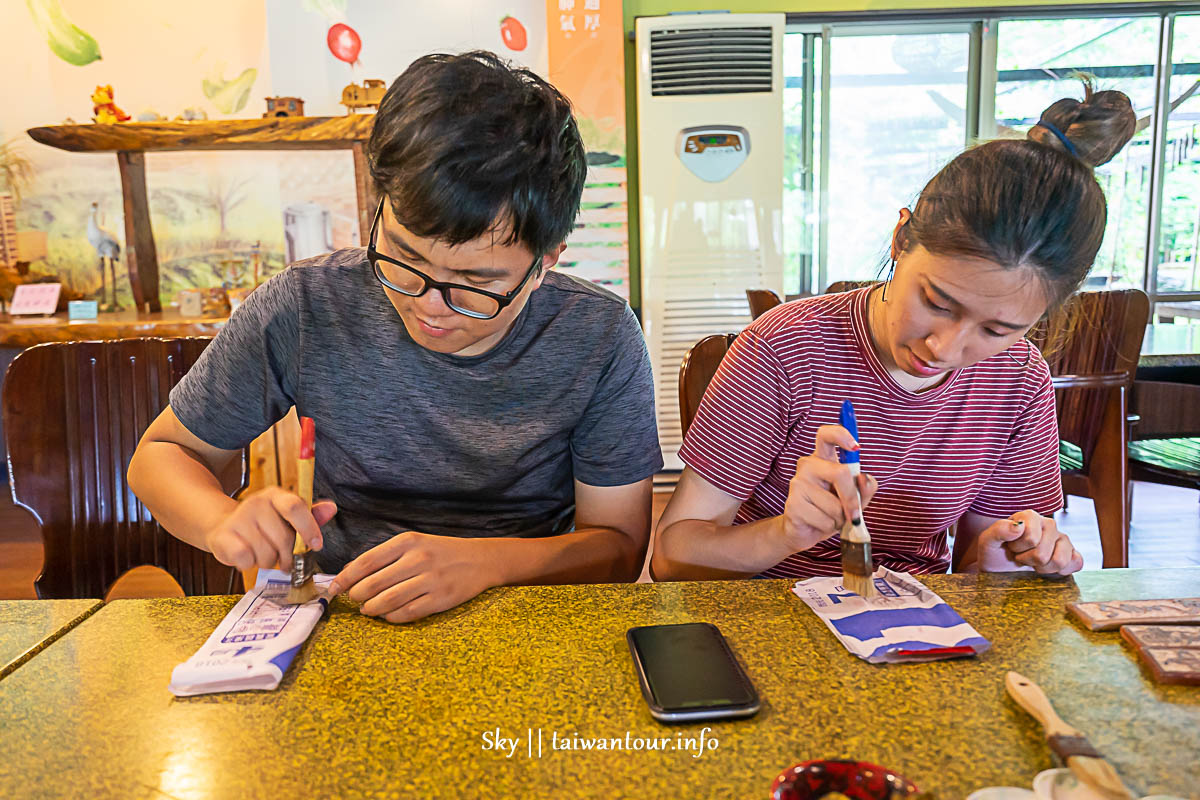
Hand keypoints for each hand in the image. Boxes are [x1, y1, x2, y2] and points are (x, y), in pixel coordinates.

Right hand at [204, 486, 336, 570]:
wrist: (223, 526)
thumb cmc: (263, 525)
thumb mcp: (287, 517)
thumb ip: (311, 515)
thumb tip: (332, 508)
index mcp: (276, 495)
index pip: (295, 507)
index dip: (309, 528)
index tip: (316, 545)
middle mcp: (256, 502)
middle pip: (283, 538)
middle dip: (288, 556)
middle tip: (285, 561)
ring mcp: (238, 518)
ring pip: (266, 554)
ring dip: (268, 561)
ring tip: (263, 554)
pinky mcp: (223, 536)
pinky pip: (246, 559)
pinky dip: (249, 564)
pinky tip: (247, 556)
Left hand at [327, 531, 499, 622]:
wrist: (481, 559)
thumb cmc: (440, 552)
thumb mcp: (414, 543)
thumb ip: (384, 556)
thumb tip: (350, 573)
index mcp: (408, 542)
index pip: (366, 562)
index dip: (346, 578)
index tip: (334, 588)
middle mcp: (418, 559)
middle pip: (372, 584)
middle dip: (357, 596)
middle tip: (355, 599)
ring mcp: (430, 580)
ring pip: (387, 602)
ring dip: (371, 609)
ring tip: (368, 609)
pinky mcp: (441, 599)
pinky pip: (406, 613)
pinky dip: (391, 617)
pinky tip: (388, 614)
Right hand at [780, 424, 877, 551]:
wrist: (805, 531)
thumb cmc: (831, 510)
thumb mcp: (855, 498)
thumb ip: (865, 488)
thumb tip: (865, 479)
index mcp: (823, 459)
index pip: (826, 435)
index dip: (841, 435)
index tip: (855, 447)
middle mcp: (808, 465)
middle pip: (840, 473)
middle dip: (852, 498)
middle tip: (854, 515)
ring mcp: (798, 483)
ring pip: (834, 504)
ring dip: (839, 518)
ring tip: (830, 518)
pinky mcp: (793, 503)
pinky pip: (825, 519)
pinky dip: (829, 527)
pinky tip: (819, 524)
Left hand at [976, 510, 1082, 575]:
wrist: (999, 568)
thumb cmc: (993, 552)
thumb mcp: (987, 541)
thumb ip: (998, 530)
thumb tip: (1018, 527)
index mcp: (1029, 517)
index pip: (1031, 538)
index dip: (1017, 548)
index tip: (1009, 547)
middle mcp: (1049, 524)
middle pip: (1043, 553)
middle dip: (1027, 560)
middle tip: (1019, 556)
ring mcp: (1062, 539)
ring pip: (1060, 560)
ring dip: (1042, 568)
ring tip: (1031, 562)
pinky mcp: (1071, 554)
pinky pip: (1077, 563)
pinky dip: (1061, 571)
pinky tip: (1047, 568)